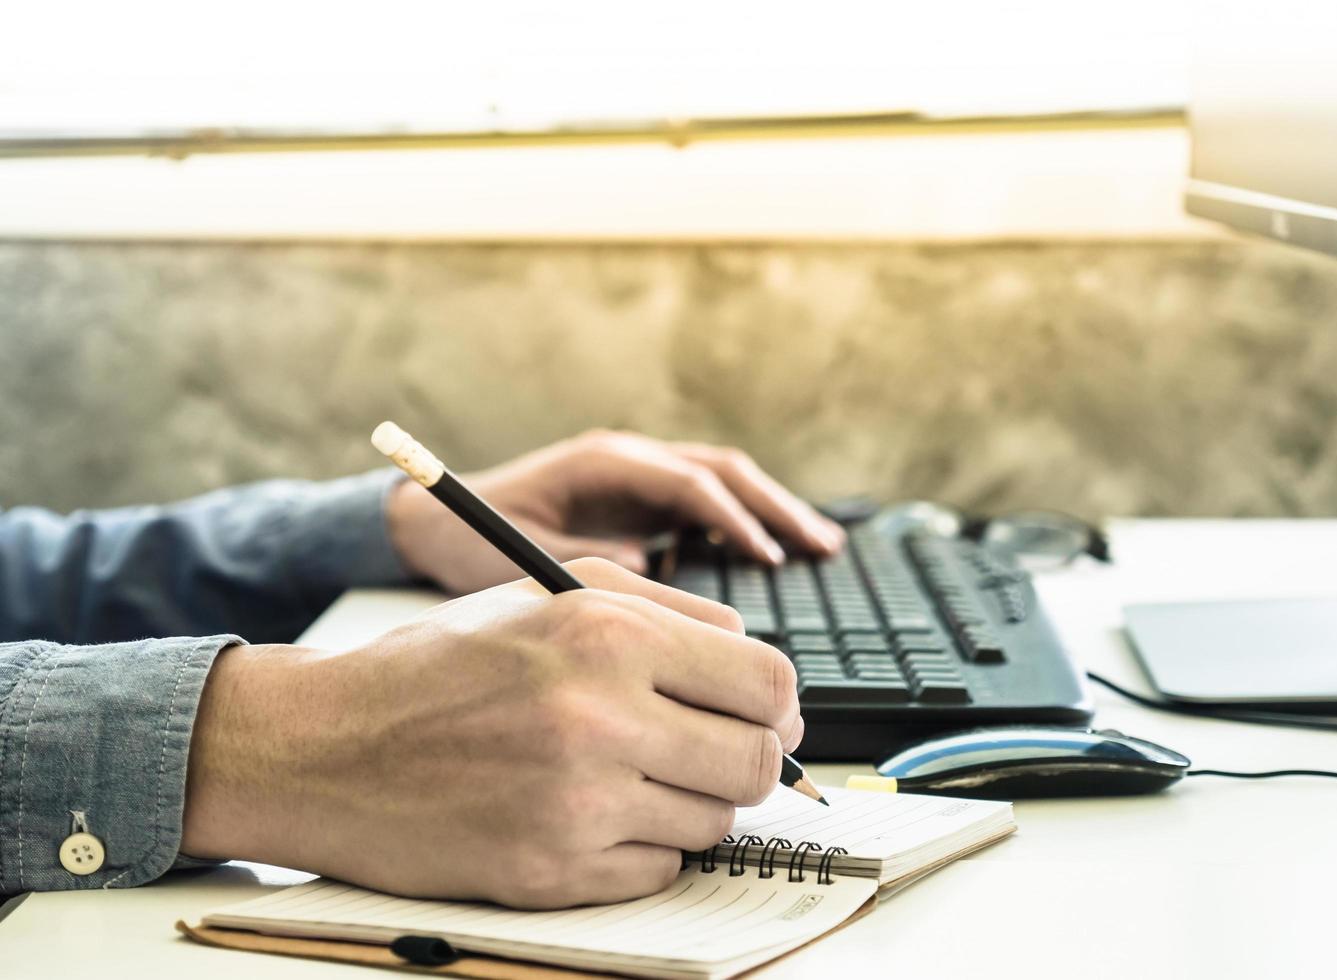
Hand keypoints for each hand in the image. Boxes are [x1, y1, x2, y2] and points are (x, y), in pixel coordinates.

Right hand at [181, 558, 801, 908]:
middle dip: (746, 759)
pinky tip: (593, 814)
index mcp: (608, 634)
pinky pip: (659, 868)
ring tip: (631, 774)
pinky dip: (642, 847)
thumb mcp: (550, 592)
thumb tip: (752, 654)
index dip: (777, 706)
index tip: (762, 714)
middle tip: (708, 751)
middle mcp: (600, 716)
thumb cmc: (441, 666)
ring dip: (690, 801)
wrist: (329, 747)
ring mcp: (578, 803)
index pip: (768, 684)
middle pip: (756, 763)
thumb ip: (668, 609)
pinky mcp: (554, 872)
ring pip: (715, 822)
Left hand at [386, 429, 844, 594]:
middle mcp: (628, 459)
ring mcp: (634, 474)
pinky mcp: (635, 496)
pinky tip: (769, 553)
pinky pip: (703, 501)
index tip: (769, 559)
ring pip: (721, 480)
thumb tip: (655, 573)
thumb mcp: (524, 556)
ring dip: (770, 509)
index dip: (735, 520)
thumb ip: (588, 562)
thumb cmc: (468, 538)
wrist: (430, 517)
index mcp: (604, 464)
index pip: (690, 484)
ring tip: (819, 545)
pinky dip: (742, 521)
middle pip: (722, 470)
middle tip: (822, 546)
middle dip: (775, 507)